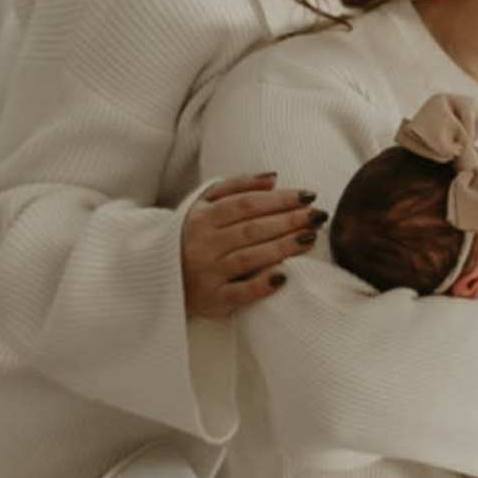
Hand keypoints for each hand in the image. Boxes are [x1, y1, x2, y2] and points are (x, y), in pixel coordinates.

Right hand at [178, 174, 319, 320]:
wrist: (159, 276)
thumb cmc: (191, 235)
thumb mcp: (204, 205)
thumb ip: (237, 187)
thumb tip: (274, 177)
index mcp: (202, 217)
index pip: (247, 204)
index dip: (279, 199)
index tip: (308, 195)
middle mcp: (203, 244)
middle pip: (252, 229)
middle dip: (289, 221)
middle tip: (319, 216)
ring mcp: (207, 273)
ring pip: (249, 258)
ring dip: (283, 247)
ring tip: (311, 238)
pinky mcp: (213, 300)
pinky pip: (240, 293)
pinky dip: (261, 285)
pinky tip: (284, 276)